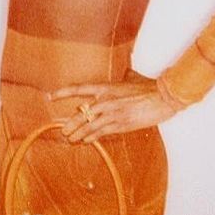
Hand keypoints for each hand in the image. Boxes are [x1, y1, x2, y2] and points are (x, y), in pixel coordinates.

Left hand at [50, 72, 188, 143]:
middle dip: (70, 123)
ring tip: (71, 140)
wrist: (163, 98)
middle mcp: (106, 100)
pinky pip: (101, 133)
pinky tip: (87, 141)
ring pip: (89, 126)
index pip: (79, 89)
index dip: (63, 93)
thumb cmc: (149, 88)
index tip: (51, 97)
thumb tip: (126, 73)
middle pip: (81, 113)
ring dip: (78, 134)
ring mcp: (112, 113)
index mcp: (106, 87)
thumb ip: (125, 77)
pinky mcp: (121, 124)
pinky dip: (92, 137)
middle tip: (63, 131)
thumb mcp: (133, 79)